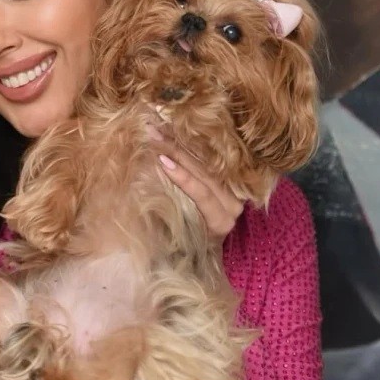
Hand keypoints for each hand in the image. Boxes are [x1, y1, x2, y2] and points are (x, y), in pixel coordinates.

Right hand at [149, 127, 244, 244]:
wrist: (209, 249)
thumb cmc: (187, 248)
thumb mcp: (179, 240)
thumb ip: (170, 218)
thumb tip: (144, 193)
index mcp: (220, 222)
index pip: (202, 193)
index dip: (183, 177)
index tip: (162, 161)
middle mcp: (232, 205)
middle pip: (205, 173)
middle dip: (177, 153)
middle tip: (155, 135)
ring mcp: (234, 192)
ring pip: (207, 163)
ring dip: (181, 145)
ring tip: (160, 129)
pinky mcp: (230, 182)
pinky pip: (210, 161)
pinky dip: (190, 147)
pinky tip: (174, 133)